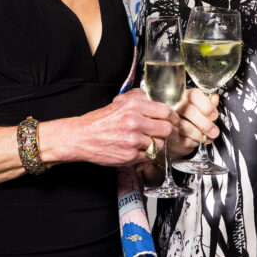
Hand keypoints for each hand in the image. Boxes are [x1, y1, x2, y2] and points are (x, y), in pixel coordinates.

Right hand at [42, 88, 178, 167]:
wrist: (81, 137)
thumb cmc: (99, 121)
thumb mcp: (118, 102)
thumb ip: (139, 99)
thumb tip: (156, 100)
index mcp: (133, 106)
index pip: (165, 111)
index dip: (174, 117)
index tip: (175, 121)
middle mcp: (134, 122)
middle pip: (167, 129)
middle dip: (173, 133)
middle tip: (173, 134)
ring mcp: (132, 140)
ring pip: (160, 144)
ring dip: (159, 144)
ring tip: (151, 142)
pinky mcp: (130, 156)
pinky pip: (149, 156)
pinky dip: (148, 154)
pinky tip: (141, 149)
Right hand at [168, 88, 219, 158]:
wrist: (175, 134)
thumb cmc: (189, 119)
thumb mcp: (200, 108)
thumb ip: (208, 103)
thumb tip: (215, 99)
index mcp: (184, 96)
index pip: (194, 95)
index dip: (206, 105)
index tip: (214, 115)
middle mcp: (174, 105)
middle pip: (189, 111)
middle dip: (205, 124)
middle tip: (214, 131)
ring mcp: (169, 120)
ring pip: (186, 127)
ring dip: (200, 135)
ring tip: (207, 137)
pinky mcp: (167, 135)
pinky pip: (182, 139)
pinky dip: (193, 142)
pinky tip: (198, 140)